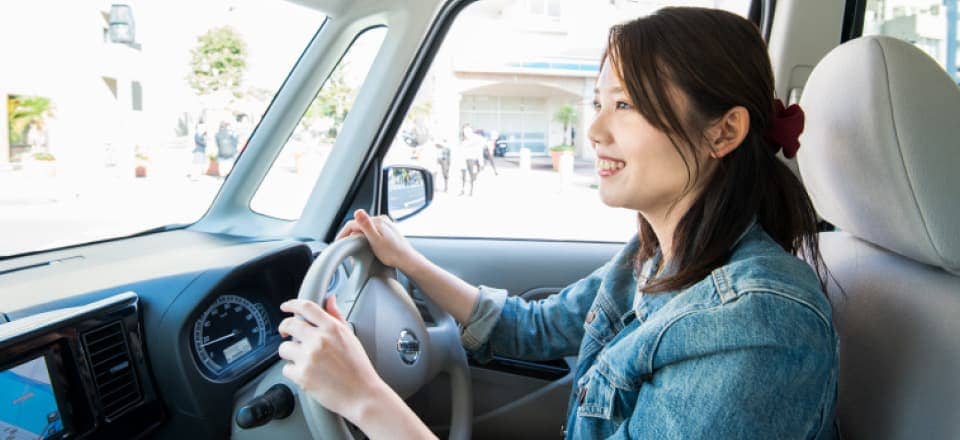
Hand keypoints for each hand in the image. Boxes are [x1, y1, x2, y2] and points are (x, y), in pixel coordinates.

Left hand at [278, 297, 389, 423]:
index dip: (292, 304)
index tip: (286, 307)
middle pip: (289, 324)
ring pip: (284, 348)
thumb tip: (329, 299)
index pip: (306, 307)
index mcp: (332, 328)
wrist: (362, 395)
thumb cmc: (358, 368)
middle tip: (286, 333)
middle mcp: (319, 340)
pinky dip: (293, 372)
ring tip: (304, 360)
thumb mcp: (350, 336)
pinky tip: (307, 374)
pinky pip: (286, 369)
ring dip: (290, 353)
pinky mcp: (302, 375)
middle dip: (284, 328)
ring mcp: (309, 357)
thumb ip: (336, 316)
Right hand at [336, 209, 422, 270]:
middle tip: (342, 245)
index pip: (353, 224)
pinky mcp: (387, 230)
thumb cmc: (393, 253)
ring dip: (357, 235)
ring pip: (365, 227)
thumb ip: (366, 226)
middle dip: (349, 234)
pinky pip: (371, 230)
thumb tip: (358, 211)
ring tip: (351, 245)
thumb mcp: (376, 240)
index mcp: (377, 221)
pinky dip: (365, 236)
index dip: (342, 233)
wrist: (407, 260)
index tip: (337, 242)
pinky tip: (364, 244)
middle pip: (358, 225)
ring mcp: (385, 225)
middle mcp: (381, 220)